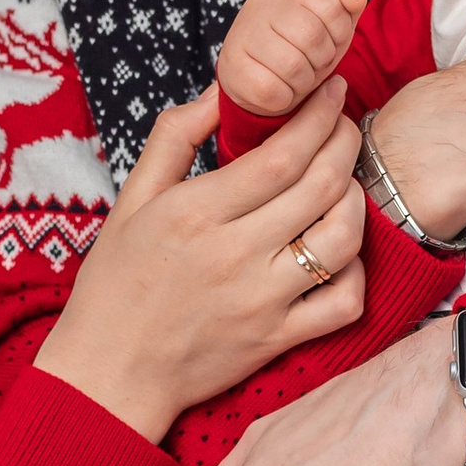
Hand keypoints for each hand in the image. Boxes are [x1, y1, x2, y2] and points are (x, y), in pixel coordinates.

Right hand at [35, 85, 365, 441]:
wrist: (109, 374)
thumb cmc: (116, 284)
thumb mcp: (131, 201)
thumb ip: (175, 137)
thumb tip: (221, 91)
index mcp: (195, 213)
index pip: (282, 154)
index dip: (319, 116)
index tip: (333, 91)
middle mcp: (234, 254)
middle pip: (320, 186)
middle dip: (346, 143)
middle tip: (346, 124)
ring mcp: (261, 301)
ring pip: (341, 239)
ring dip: (355, 201)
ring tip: (343, 183)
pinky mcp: (277, 339)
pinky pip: (342, 302)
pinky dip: (355, 271)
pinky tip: (340, 250)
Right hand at [217, 0, 368, 118]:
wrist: (259, 75)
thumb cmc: (303, 46)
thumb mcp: (332, 23)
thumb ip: (348, 4)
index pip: (333, 8)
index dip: (339, 34)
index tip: (329, 40)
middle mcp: (262, 2)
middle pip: (312, 37)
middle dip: (322, 60)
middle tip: (313, 63)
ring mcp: (242, 33)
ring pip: (292, 66)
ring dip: (304, 81)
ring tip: (298, 77)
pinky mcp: (232, 66)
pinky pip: (271, 90)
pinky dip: (284, 98)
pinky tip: (279, 89)